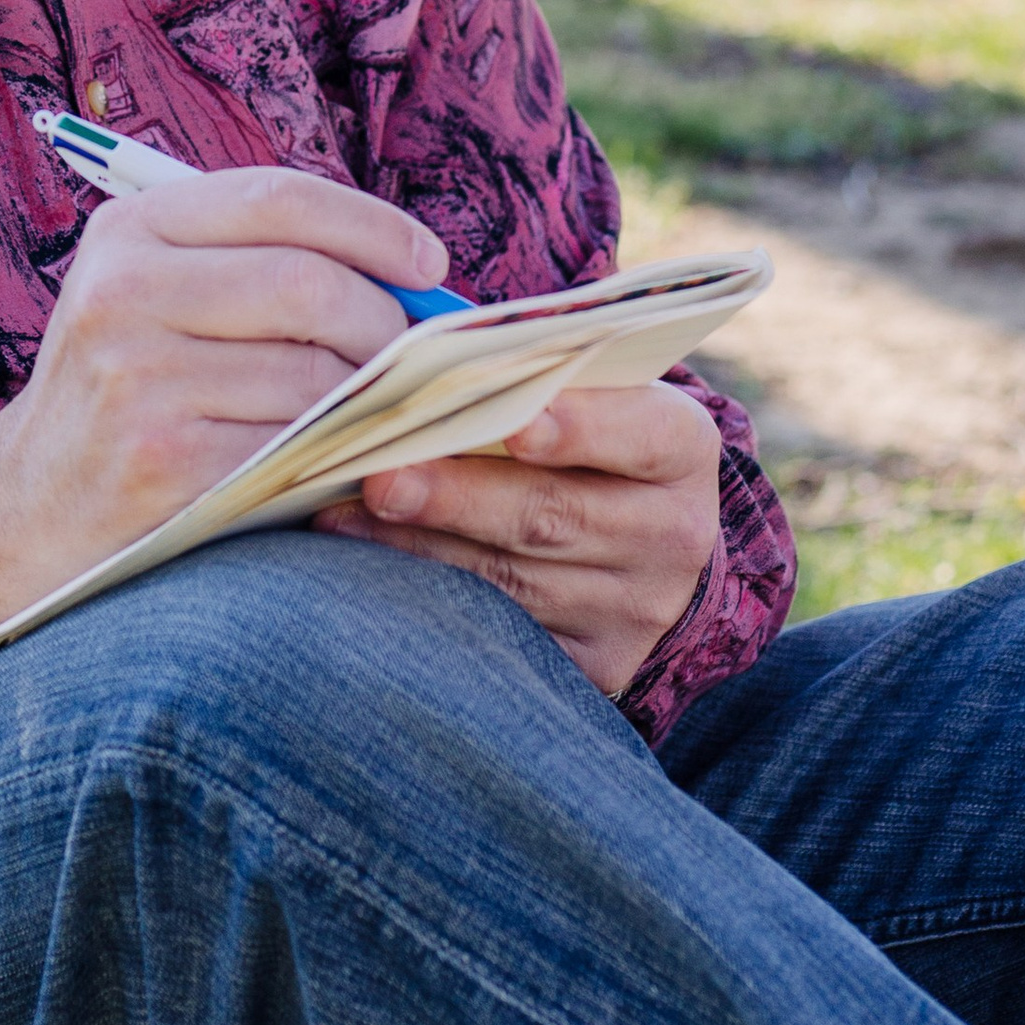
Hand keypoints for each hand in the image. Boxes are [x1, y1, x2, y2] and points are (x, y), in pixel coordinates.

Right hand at [0, 166, 445, 675]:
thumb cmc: (124, 393)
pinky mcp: (164, 463)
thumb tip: (411, 272)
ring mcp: (138, 379)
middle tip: (413, 354)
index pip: (279, 196)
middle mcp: (123, 292)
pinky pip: (296, 446)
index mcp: (129, 230)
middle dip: (385, 320)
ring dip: (368, 398)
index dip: (373, 225)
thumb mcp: (151, 295)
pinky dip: (337, 453)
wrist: (24, 509)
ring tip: (374, 410)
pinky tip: (337, 458)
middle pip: (308, 282)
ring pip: (314, 372)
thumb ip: (254, 262)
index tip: (428, 263)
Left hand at [312, 382, 721, 698]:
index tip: (516, 422)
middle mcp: (672, 534)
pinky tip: (366, 575)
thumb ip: (536, 375)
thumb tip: (422, 358)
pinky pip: (501, 636)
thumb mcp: (597, 397)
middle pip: (554, 514)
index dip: (580, 427)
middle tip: (380, 477)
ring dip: (418, 549)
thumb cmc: (594, 441)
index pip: (640, 433)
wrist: (650, 546)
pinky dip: (428, 603)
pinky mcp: (595, 666)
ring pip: (514, 582)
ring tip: (342, 518)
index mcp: (682, 449)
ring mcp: (634, 609)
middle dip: (457, 497)